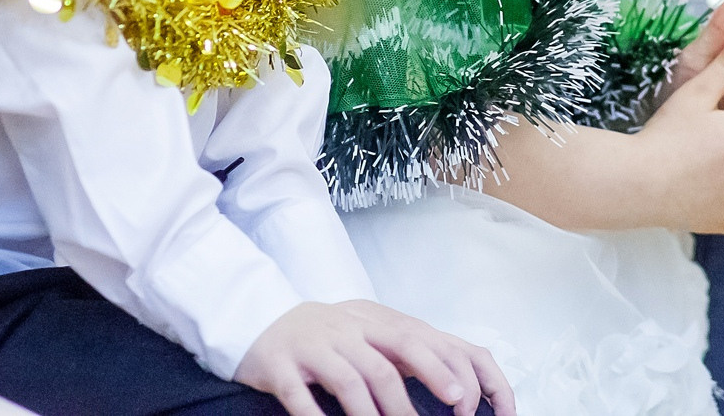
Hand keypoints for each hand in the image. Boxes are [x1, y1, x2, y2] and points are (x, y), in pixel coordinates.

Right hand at [237, 300, 514, 415]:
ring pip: (349, 381)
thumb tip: (453, 380)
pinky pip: (298, 394)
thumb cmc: (325, 336)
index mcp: (369, 321)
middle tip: (440, 415)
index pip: (414, 340)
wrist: (259, 318)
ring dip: (372, 414)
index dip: (441, 369)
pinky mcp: (280, 364)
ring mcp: (311, 345)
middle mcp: (344, 329)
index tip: (463, 400)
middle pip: (388, 358)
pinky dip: (313, 415)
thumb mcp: (363, 332)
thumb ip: (399, 348)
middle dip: (418, 390)